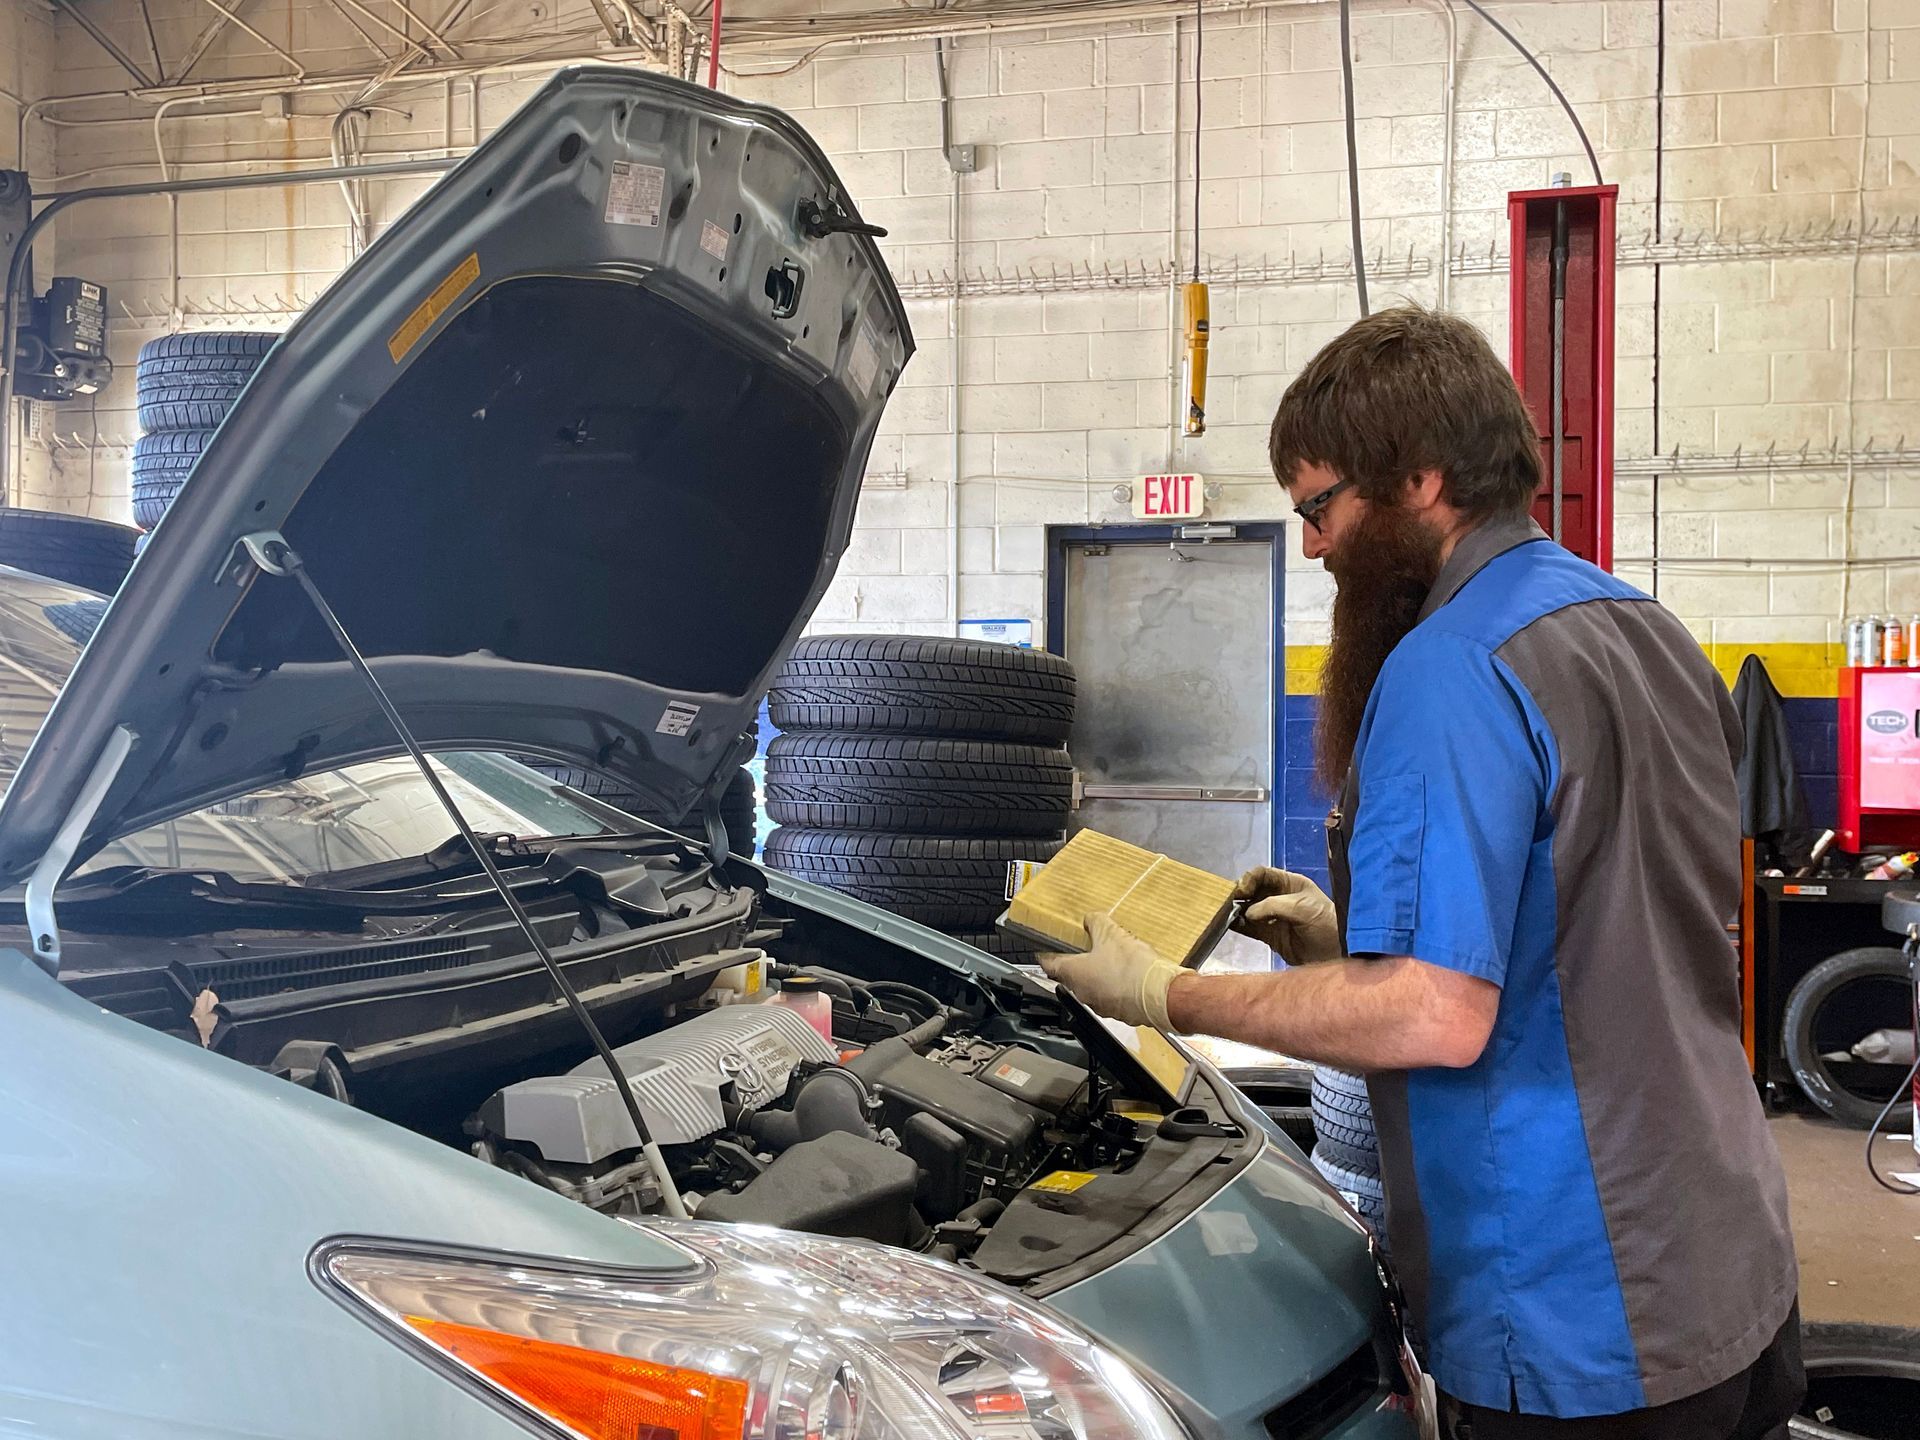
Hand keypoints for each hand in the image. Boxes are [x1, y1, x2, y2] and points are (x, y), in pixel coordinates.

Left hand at [1038, 912, 1183, 1031]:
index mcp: (1074, 974)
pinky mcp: (1119, 1012)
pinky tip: (1128, 974)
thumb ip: (1096, 923)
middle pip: (1070, 976)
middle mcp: (1083, 993)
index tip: (1045, 949)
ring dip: (1097, 975)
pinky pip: (1111, 997)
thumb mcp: (1111, 934)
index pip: (1048, 964)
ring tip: (1111, 959)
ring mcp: (1100, 1005)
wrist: (1159, 995)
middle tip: (1085, 948)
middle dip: (1077, 962)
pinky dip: (1115, 986)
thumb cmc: (1133, 969)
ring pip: (1092, 987)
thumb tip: (1090, 919)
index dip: (1046, 954)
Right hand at [1232, 867, 1341, 963]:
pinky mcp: (1269, 936)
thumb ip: (1272, 906)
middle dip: (1239, 894)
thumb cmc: (1325, 923)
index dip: (1249, 879)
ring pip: (1247, 909)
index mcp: (1289, 884)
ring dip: (1235, 910)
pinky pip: (1248, 928)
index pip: (1263, 874)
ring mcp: (1272, 918)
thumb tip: (1247, 913)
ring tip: (1225, 913)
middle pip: (1252, 890)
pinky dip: (1237, 926)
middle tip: (1230, 903)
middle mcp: (1278, 898)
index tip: (1241, 891)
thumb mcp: (1302, 907)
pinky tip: (1228, 925)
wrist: (1337, 954)